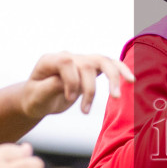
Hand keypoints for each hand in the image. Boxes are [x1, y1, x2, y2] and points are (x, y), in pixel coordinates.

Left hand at [19, 53, 133, 117]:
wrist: (38, 98)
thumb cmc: (35, 98)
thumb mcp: (36, 96)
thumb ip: (50, 87)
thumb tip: (67, 84)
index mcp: (50, 60)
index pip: (66, 62)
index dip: (70, 81)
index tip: (68, 99)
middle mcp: (68, 57)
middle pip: (87, 63)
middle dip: (90, 87)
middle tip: (86, 110)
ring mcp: (81, 61)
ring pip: (103, 61)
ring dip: (113, 78)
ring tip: (117, 96)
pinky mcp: (91, 68)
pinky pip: (110, 65)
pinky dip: (121, 71)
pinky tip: (131, 80)